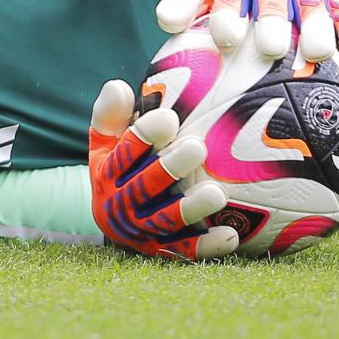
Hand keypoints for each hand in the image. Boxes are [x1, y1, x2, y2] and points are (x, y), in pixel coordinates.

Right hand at [88, 79, 236, 259]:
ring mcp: (140, 230)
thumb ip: (111, 114)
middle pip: (145, 186)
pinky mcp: (159, 251)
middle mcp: (120, 204)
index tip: (170, 117)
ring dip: (191, 208)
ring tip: (217, 194)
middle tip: (198, 148)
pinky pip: (184, 251)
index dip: (145, 135)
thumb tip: (118, 87)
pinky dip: (207, 246)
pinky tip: (231, 235)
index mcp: (108, 172)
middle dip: (170, 168)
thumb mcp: (106, 140)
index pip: (125, 152)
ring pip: (165, 221)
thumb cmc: (119, 165)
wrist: (112, 218)